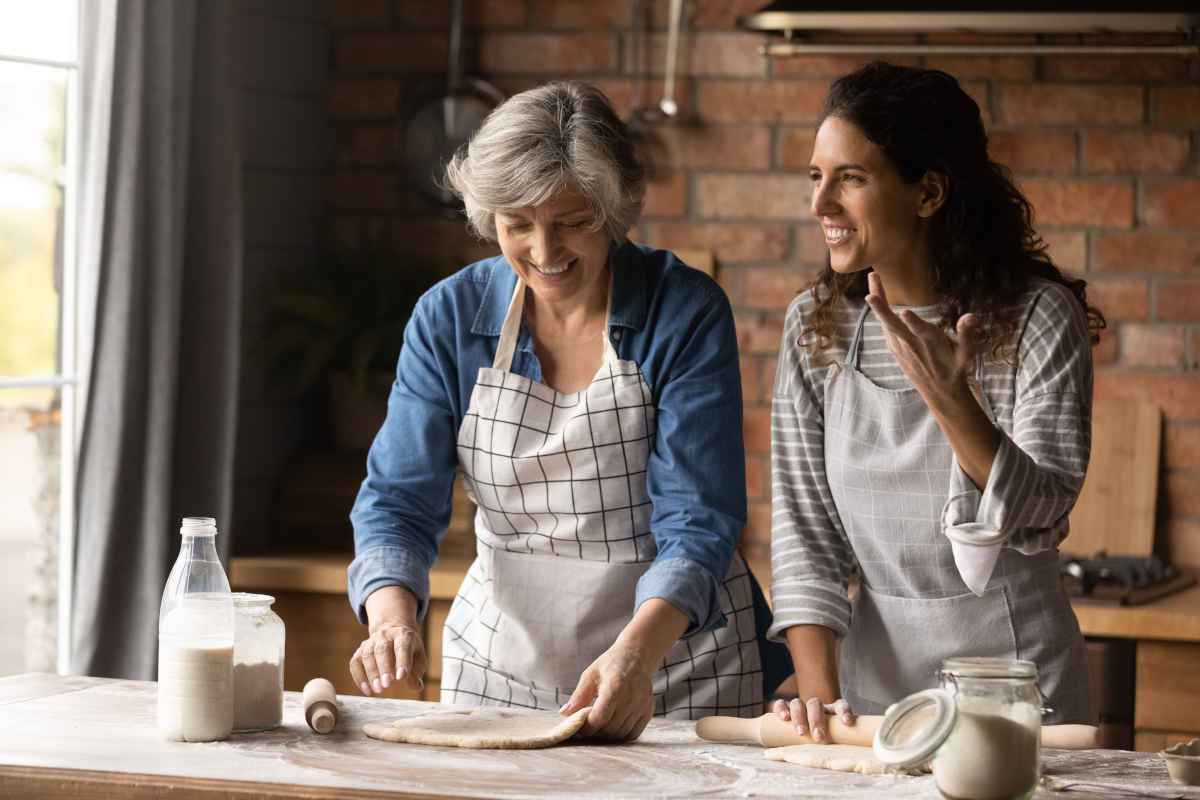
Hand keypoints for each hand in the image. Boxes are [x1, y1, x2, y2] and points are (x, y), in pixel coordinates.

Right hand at [349, 620, 426, 695]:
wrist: (393, 631)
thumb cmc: (409, 649)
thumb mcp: (418, 656)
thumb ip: (417, 671)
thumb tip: (416, 686)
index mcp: (403, 635)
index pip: (402, 646)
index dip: (402, 661)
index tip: (401, 677)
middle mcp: (385, 635)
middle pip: (382, 650)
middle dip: (384, 668)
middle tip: (386, 685)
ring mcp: (371, 642)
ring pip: (367, 655)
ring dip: (371, 674)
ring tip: (378, 690)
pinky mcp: (360, 650)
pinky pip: (355, 663)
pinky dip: (359, 677)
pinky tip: (367, 690)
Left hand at [559, 643, 654, 741]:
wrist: (637, 655)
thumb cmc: (611, 664)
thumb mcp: (590, 675)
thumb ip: (578, 696)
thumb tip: (564, 714)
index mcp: (614, 688)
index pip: (598, 719)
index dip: (587, 727)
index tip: (578, 727)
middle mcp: (630, 699)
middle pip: (610, 729)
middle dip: (596, 732)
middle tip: (587, 727)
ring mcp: (641, 706)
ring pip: (621, 734)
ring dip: (608, 735)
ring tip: (599, 727)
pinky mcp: (648, 710)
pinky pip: (634, 733)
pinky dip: (622, 735)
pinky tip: (614, 726)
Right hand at [771, 697, 854, 741]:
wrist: (802, 743)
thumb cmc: (824, 745)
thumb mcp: (833, 744)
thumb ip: (840, 747)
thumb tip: (849, 761)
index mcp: (831, 712)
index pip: (839, 704)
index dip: (843, 711)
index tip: (847, 722)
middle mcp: (815, 707)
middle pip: (815, 703)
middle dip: (817, 719)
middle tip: (819, 737)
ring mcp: (799, 707)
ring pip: (797, 703)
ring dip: (799, 716)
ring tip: (801, 733)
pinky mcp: (784, 710)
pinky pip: (780, 704)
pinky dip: (781, 709)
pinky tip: (784, 718)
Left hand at [864, 271, 980, 410]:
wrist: (940, 392)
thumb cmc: (955, 368)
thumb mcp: (966, 353)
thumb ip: (967, 334)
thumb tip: (972, 317)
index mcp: (931, 343)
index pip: (922, 332)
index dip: (914, 323)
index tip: (905, 312)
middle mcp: (912, 345)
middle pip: (893, 324)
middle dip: (882, 305)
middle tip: (873, 279)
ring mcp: (901, 348)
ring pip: (886, 323)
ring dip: (878, 302)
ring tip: (873, 279)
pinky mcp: (895, 349)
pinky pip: (885, 328)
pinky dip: (879, 313)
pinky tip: (876, 298)